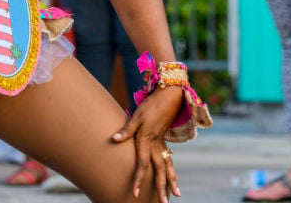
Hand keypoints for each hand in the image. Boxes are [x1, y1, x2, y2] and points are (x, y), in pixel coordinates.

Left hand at [112, 86, 181, 200]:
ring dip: (171, 181)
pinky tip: (173, 178)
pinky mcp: (164, 141)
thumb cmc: (150, 106)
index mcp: (147, 140)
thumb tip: (114, 139)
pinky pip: (169, 160)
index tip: (136, 193)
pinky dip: (172, 171)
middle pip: (159, 170)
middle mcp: (156, 145)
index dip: (138, 178)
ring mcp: (162, 144)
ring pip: (168, 166)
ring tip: (177, 195)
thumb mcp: (137, 116)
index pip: (142, 164)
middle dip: (161, 187)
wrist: (168, 97)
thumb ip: (126, 129)